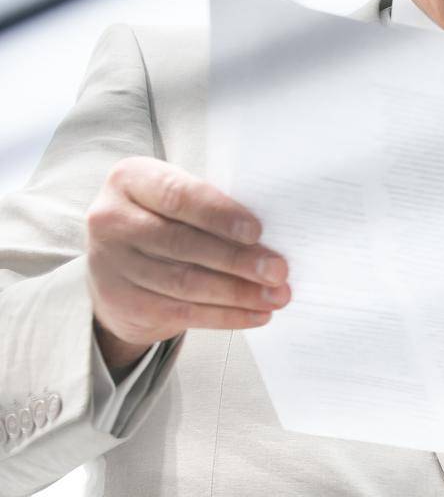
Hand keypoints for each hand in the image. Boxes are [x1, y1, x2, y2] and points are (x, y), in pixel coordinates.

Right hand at [85, 157, 287, 373]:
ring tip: (276, 296)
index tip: (257, 232)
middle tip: (278, 271)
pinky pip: (183, 312)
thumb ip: (213, 212)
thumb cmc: (163, 224)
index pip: (177, 195)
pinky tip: (256, 314)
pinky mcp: (123, 301)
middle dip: (238, 260)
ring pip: (185, 282)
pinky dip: (226, 316)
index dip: (219, 215)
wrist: (117, 269)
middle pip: (183, 243)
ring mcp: (112, 262)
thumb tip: (270, 241)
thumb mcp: (178, 205)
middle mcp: (112, 219)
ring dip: (239, 292)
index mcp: (131, 180)